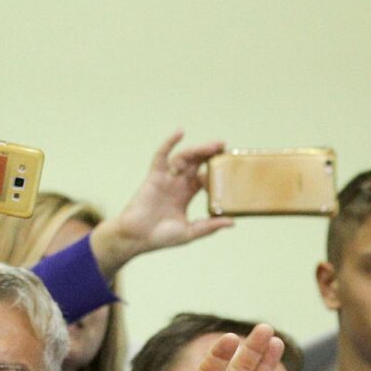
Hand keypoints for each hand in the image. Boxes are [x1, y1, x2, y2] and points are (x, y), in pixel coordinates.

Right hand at [89, 132, 233, 277]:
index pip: (204, 177)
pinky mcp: (154, 175)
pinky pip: (162, 155)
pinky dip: (170, 142)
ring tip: (214, 145)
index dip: (215, 173)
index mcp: (186, 195)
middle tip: (224, 147)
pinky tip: (180, 132)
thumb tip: (233, 222)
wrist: (137, 238)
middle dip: (209, 154)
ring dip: (198, 150)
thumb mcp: (190, 232)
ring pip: (184, 158)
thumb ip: (209, 226)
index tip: (229, 170)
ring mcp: (166, 178)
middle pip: (196, 163)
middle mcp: (177, 183)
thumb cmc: (161, 237)